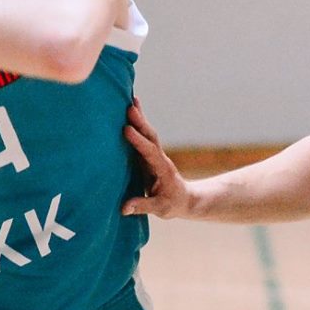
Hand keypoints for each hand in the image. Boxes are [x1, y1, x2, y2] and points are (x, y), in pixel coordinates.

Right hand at [121, 99, 195, 218]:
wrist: (185, 198)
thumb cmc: (173, 204)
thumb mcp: (161, 209)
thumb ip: (143, 206)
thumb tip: (124, 208)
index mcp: (162, 169)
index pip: (150, 153)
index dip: (139, 141)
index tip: (127, 129)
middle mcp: (159, 157)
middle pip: (151, 136)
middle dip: (141, 122)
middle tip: (129, 107)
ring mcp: (154, 154)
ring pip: (148, 133)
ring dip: (140, 117)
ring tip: (131, 100)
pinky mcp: (148, 154)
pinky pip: (143, 136)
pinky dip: (138, 122)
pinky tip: (130, 109)